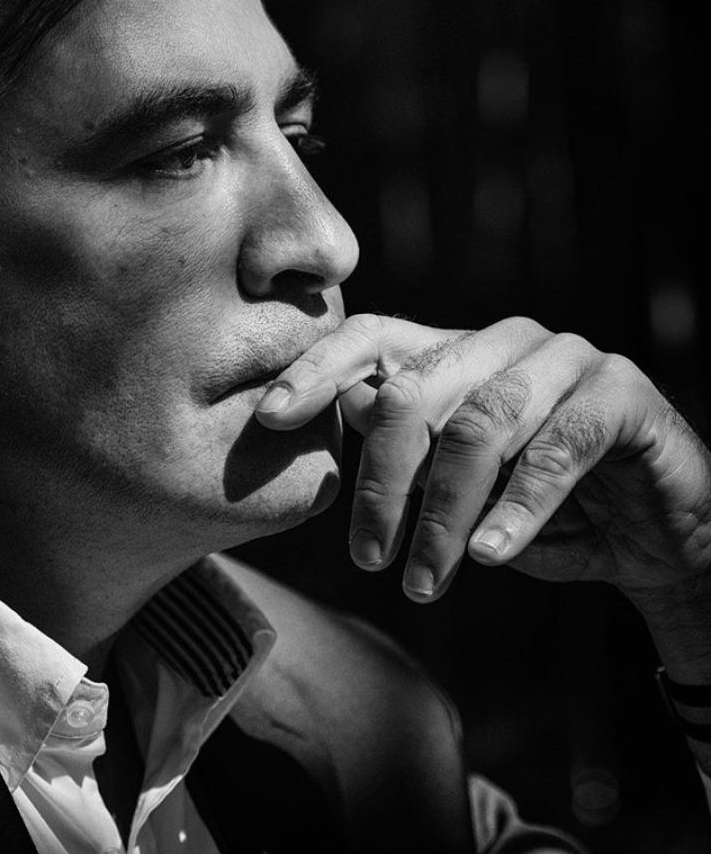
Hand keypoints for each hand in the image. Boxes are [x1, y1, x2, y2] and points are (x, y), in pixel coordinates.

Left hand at [254, 314, 710, 607]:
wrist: (653, 537)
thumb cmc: (535, 511)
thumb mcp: (454, 488)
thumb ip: (404, 447)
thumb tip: (343, 407)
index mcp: (453, 353)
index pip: (370, 338)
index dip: (315, 371)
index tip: (267, 418)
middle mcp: (502, 342)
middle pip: (413, 390)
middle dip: (380, 482)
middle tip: (366, 558)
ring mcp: (564, 358)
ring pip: (479, 424)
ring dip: (444, 514)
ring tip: (424, 583)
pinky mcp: (620, 391)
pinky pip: (557, 447)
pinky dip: (517, 507)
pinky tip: (489, 555)